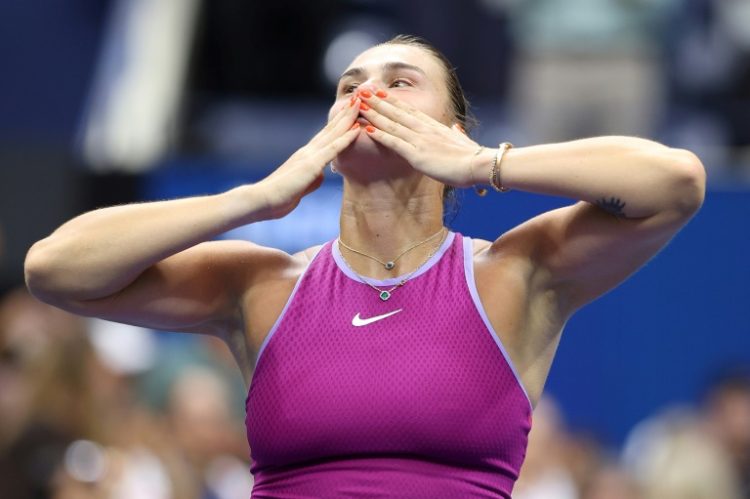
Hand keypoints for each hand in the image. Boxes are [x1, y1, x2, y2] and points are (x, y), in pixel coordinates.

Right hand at [254, 98, 360, 218]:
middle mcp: (308, 151)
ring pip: (334, 133)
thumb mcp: (301, 186)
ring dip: (348, 118)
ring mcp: (310, 156)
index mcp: (306, 156)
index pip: (326, 136)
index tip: (351, 111)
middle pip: (331, 129)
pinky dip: (346, 138)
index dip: (339, 123)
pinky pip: (333, 149)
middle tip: (359, 98)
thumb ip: (312, 178)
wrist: (263, 199)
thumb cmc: (279, 197)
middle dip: (346, 114)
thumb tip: (321, 174)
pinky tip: (356, 128)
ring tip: (360, 103)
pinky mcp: (312, 164)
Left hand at [356, 89, 485, 186]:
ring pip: (391, 123)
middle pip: (396, 111)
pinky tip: (366, 129)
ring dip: (373, 114)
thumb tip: (456, 127)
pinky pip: (394, 143)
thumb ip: (457, 133)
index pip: (408, 109)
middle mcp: (424, 129)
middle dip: (376, 101)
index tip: (378, 92)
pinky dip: (379, 135)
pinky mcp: (417, 154)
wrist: (480, 165)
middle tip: (361, 90)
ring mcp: (419, 140)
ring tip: (358, 104)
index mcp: (433, 125)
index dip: (391, 100)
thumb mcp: (463, 141)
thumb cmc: (474, 156)